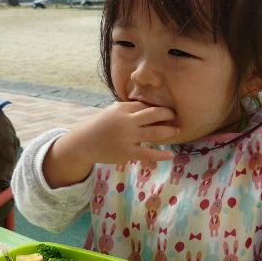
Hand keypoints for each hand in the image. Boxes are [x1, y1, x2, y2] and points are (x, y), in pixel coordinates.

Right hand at [44, 101, 178, 187]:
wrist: (84, 143)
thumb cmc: (102, 126)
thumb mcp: (113, 112)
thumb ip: (130, 109)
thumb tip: (151, 107)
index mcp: (123, 108)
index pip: (145, 105)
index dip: (158, 108)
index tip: (168, 110)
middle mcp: (126, 121)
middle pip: (153, 114)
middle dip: (168, 114)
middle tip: (176, 116)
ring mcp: (127, 137)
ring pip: (154, 133)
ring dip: (168, 131)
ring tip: (177, 130)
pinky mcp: (127, 152)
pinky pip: (148, 153)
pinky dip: (161, 154)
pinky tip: (170, 155)